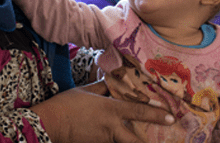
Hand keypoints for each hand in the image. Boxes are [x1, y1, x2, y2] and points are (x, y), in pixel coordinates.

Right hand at [30, 81, 174, 142]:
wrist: (49, 124)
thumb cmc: (67, 103)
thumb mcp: (86, 90)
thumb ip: (103, 88)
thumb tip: (114, 82)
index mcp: (109, 109)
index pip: (137, 111)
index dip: (155, 114)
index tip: (170, 117)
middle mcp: (110, 127)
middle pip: (135, 140)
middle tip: (164, 141)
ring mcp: (103, 140)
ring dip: (130, 140)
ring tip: (139, 137)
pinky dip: (115, 140)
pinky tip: (111, 136)